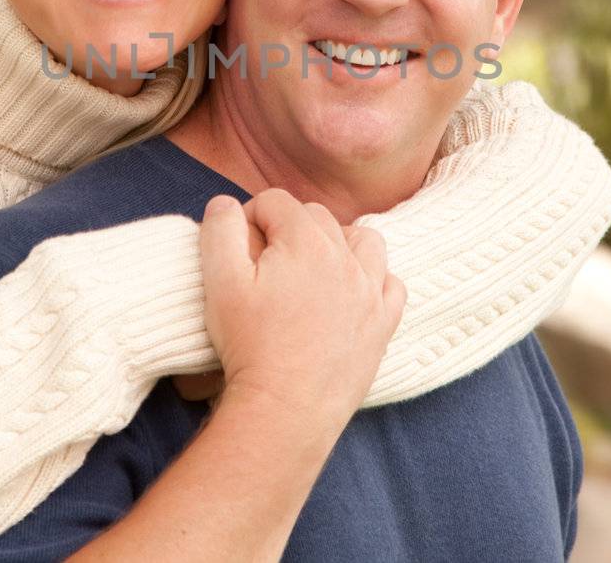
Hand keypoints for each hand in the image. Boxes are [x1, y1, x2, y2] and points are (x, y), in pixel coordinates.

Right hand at [196, 190, 406, 429]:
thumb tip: (224, 203)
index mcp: (305, 241)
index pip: (276, 201)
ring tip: (313, 266)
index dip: (250, 216)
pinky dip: (374, 280)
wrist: (285, 409)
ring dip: (339, 243)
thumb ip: (220, 230)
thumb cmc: (248, 345)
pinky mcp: (383, 324)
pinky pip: (391, 284)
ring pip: (364, 241)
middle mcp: (346, 258)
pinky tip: (351, 293)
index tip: (237, 245)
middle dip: (289, 227)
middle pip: (317, 217)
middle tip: (265, 261)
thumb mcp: (219, 281)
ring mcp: (370, 291)